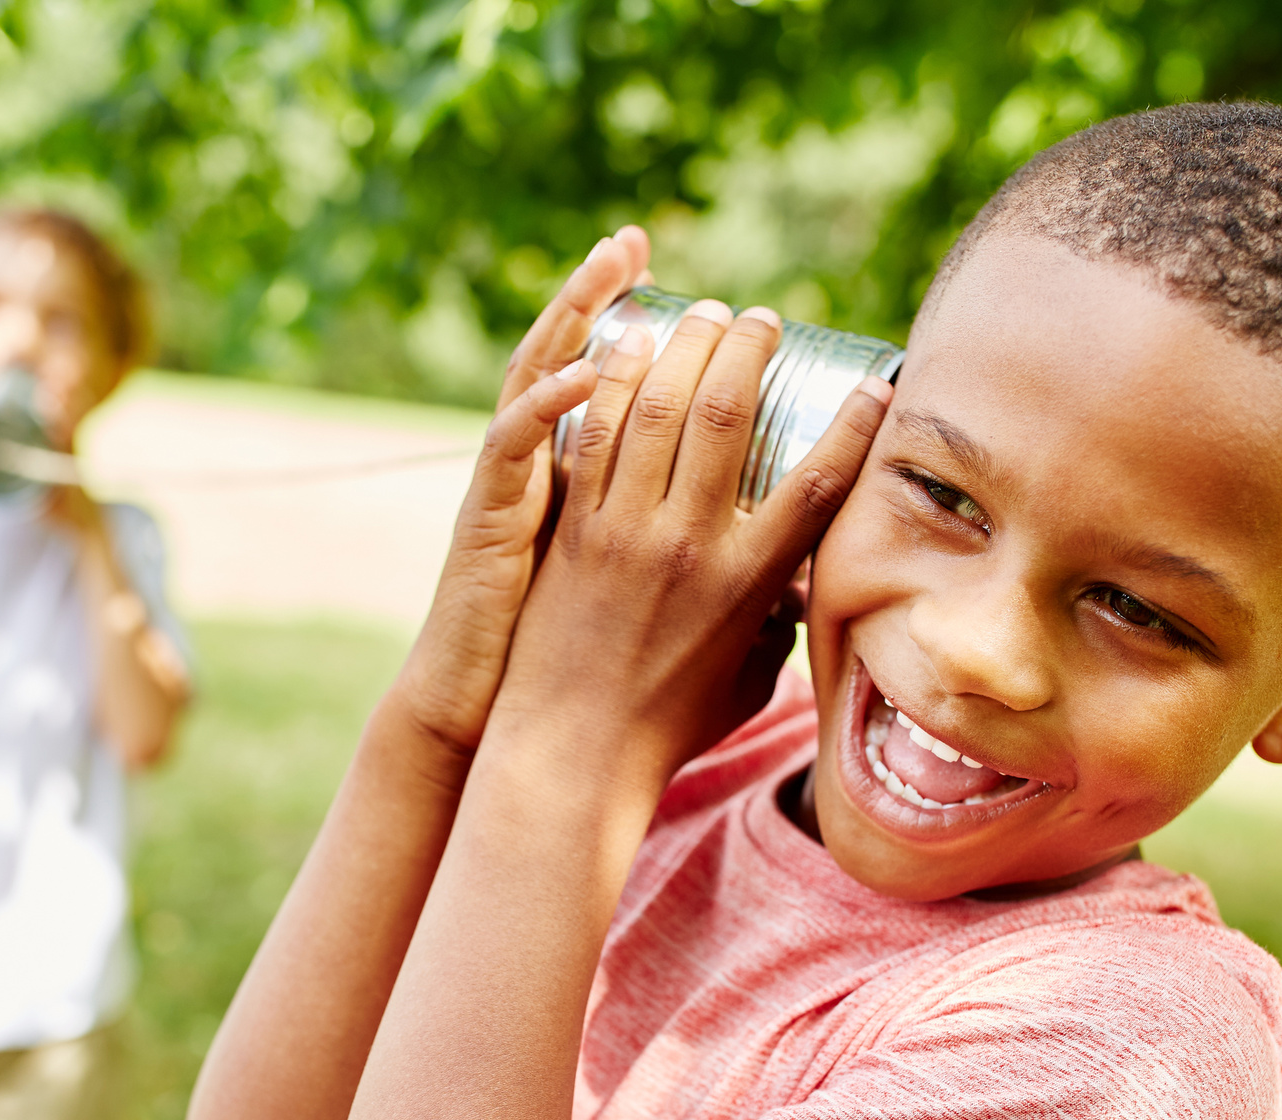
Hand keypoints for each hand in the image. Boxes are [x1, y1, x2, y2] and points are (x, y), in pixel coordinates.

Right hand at [387, 227, 652, 761]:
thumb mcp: (631, 602)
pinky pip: (517, 439)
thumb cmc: (567, 671)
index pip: (611, 387)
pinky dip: (549, 398)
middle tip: (636, 238)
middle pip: (575, 357)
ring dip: (579, 312)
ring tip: (616, 258)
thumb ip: (694, 575)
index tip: (675, 285)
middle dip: (605, 293)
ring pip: (542, 376)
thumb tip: (789, 579)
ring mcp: (516, 488)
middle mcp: (545, 471)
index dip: (633, 330)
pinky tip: (591, 363)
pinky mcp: (493, 514)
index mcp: (581, 483)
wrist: (492, 719)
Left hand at [493, 301, 891, 785]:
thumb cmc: (672, 726)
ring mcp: (625, 531)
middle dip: (750, 349)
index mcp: (748, 584)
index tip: (877, 382)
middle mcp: (690, 545)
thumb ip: (780, 625)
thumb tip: (804, 591)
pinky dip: (613, 380)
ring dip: (685, 346)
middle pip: (726, 414)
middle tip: (763, 319)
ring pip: (657, 408)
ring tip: (704, 314)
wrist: (574, 754)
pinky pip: (595, 435)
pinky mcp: (573, 529)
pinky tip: (628, 346)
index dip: (855, 422)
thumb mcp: (752, 678)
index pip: (818, 483)